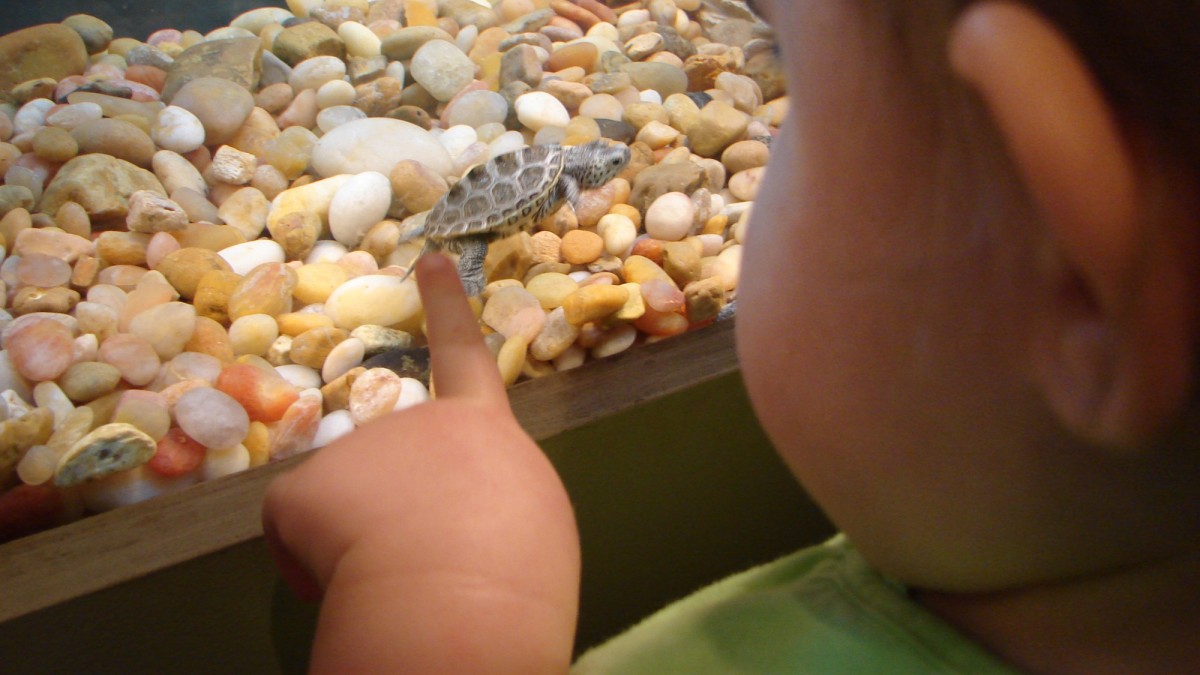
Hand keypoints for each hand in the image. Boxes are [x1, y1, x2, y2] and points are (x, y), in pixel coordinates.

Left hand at [262, 253, 579, 672]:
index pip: (465, 356)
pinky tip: (346, 583)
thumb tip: (438, 519)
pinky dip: (313, 565)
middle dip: (400, 510)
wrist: (459, 593)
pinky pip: (300, 535)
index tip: (431, 259)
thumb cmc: (513, 564)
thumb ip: (487, 492)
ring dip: (364, 541)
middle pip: (396, 466)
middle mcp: (414, 424)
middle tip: (426, 556)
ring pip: (348, 506)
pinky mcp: (301, 486)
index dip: (448, 308)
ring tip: (400, 573)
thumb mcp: (526, 517)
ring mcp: (354, 448)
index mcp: (481, 430)